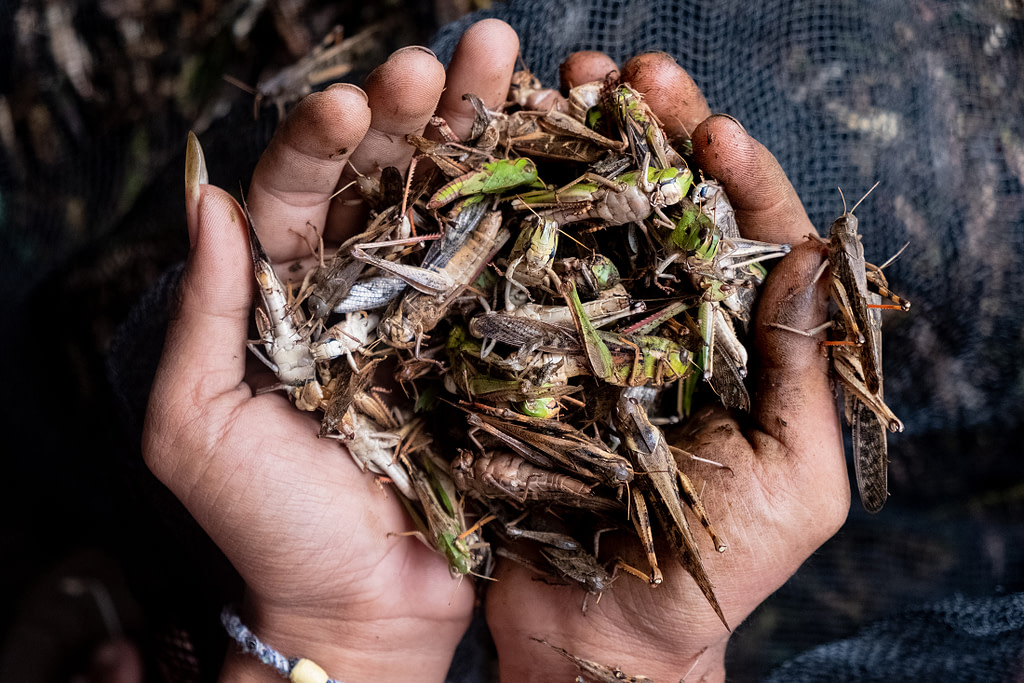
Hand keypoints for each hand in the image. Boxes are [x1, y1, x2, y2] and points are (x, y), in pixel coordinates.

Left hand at [142, 20, 520, 682]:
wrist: (366, 607)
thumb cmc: (270, 528)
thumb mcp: (198, 426)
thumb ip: (204, 314)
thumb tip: (207, 199)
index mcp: (287, 295)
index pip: (301, 191)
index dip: (323, 138)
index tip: (353, 100)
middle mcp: (361, 287)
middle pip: (386, 177)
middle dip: (415, 110)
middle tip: (455, 53)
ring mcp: (433, 311)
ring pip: (453, 201)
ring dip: (478, 129)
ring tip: (509, 61)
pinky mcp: (491, 343)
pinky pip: (510, 262)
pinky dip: (530, 200)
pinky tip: (551, 140)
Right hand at [484, 52, 847, 681]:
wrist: (600, 637)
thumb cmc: (709, 570)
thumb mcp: (794, 482)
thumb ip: (805, 371)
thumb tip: (813, 252)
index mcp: (742, 344)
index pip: (751, 237)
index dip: (736, 173)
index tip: (711, 124)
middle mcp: (666, 323)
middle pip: (666, 210)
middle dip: (651, 135)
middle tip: (626, 70)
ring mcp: (592, 336)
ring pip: (592, 226)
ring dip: (578, 154)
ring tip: (562, 85)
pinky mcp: (527, 358)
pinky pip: (523, 278)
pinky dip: (513, 219)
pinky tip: (498, 163)